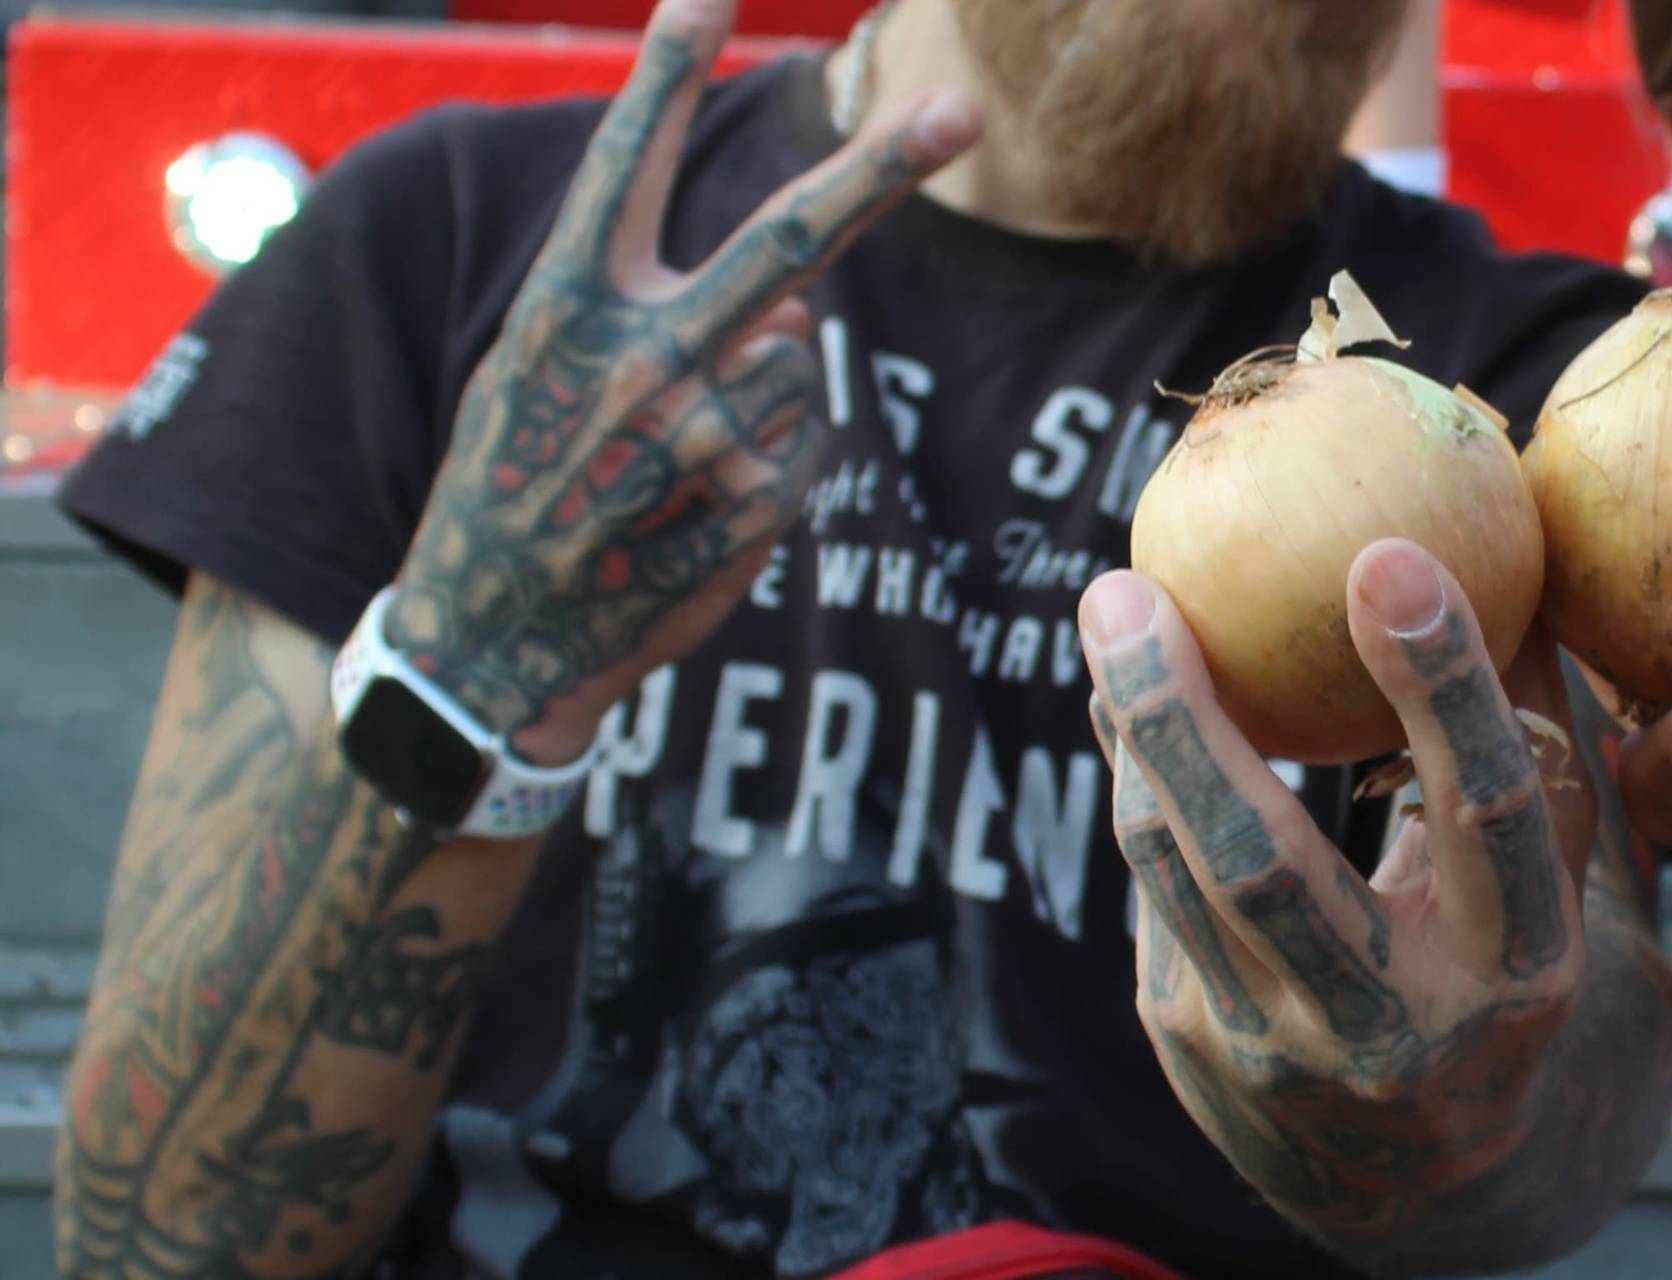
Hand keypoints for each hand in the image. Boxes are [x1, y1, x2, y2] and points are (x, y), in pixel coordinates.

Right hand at [385, 0, 981, 764]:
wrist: (491, 644)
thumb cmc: (517, 486)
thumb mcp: (547, 378)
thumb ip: (661, 314)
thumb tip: (804, 312)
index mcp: (562, 310)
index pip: (624, 168)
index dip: (664, 75)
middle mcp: (639, 361)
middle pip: (783, 245)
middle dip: (878, 171)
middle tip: (961, 108)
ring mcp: (707, 440)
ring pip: (794, 359)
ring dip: (755, 391)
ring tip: (670, 461)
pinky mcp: (757, 506)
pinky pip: (801, 442)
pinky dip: (766, 463)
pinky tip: (692, 511)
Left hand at [1081, 539, 1593, 1225]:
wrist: (1417, 1173)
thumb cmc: (1496, 963)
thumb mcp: (1548, 878)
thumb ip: (1534, 733)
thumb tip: (1513, 541)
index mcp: (1516, 973)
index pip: (1484, 813)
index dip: (1441, 684)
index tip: (1385, 553)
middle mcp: (1392, 1028)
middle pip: (1262, 865)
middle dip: (1181, 719)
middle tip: (1129, 589)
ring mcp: (1275, 1050)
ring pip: (1175, 872)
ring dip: (1134, 733)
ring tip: (1117, 609)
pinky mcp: (1190, 1044)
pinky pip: (1151, 884)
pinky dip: (1141, 780)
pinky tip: (1125, 698)